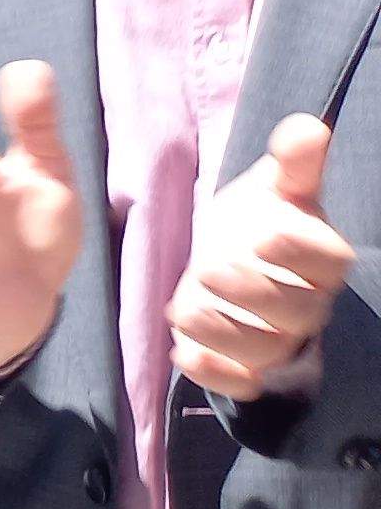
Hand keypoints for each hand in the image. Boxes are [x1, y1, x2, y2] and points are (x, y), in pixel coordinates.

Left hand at [169, 117, 351, 400]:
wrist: (238, 258)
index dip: (300, 251)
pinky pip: (242, 381)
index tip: (264, 234)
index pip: (327, 261)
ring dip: (223, 333)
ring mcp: (279, 337)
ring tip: (182, 308)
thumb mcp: (275, 186)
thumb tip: (305, 127)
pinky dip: (215, 374)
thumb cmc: (263, 220)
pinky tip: (181, 354)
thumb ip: (293, 162)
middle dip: (251, 292)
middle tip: (208, 267)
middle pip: (295, 310)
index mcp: (321, 257)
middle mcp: (307, 302)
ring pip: (265, 348)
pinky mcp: (247, 363)